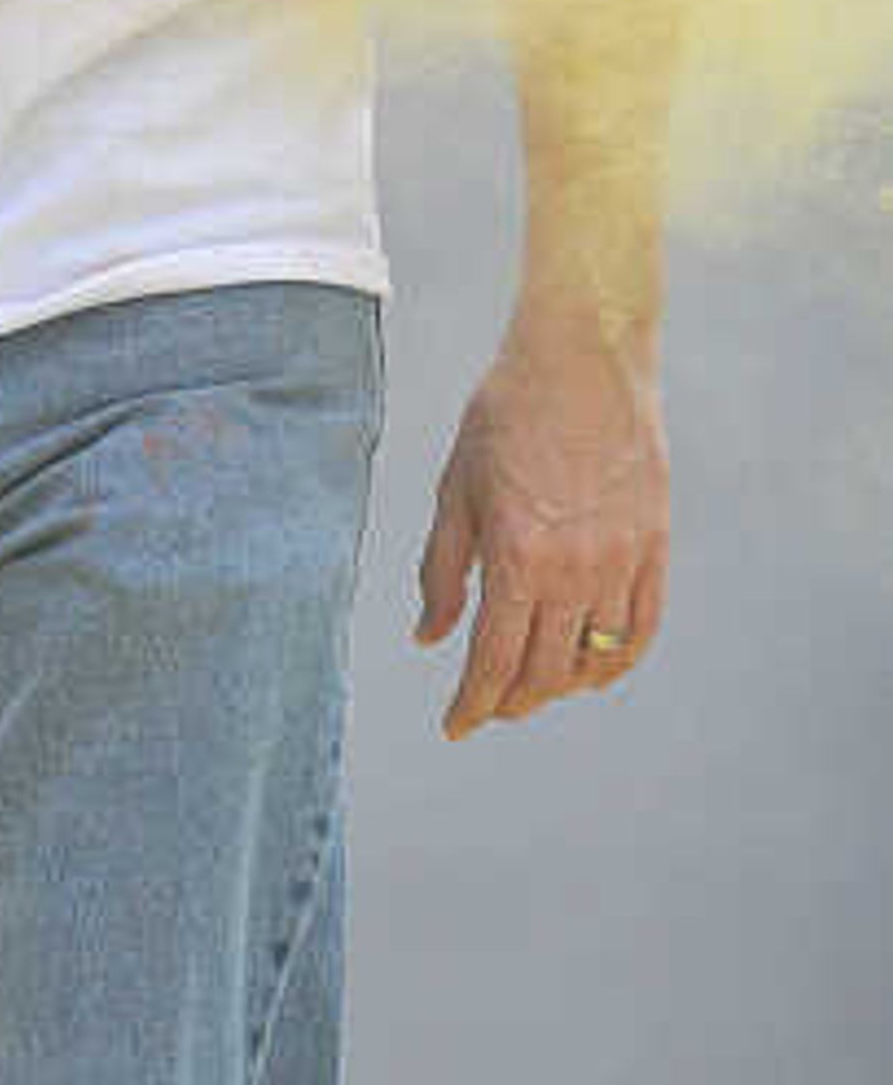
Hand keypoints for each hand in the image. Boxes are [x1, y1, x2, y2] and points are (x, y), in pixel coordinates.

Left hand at [417, 304, 670, 735]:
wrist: (582, 357)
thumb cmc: (504, 417)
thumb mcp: (454, 493)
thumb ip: (442, 573)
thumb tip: (428, 639)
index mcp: (516, 558)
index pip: (493, 662)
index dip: (472, 705)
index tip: (455, 727)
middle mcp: (575, 569)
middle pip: (545, 672)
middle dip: (512, 700)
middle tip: (489, 707)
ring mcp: (622, 559)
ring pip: (595, 657)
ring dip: (562, 685)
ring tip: (535, 689)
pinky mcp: (656, 543)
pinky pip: (644, 624)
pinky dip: (620, 658)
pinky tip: (596, 670)